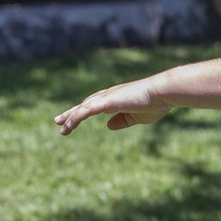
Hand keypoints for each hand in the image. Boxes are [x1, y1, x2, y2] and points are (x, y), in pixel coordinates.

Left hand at [54, 77, 170, 134]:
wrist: (162, 92)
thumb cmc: (155, 103)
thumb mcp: (137, 117)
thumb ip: (122, 121)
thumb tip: (108, 126)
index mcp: (116, 99)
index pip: (95, 105)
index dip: (83, 111)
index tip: (74, 118)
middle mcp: (109, 96)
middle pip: (85, 104)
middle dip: (72, 113)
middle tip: (58, 121)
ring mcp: (107, 97)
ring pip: (83, 108)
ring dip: (70, 117)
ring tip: (60, 127)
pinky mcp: (107, 102)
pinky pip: (86, 111)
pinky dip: (75, 118)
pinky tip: (68, 125)